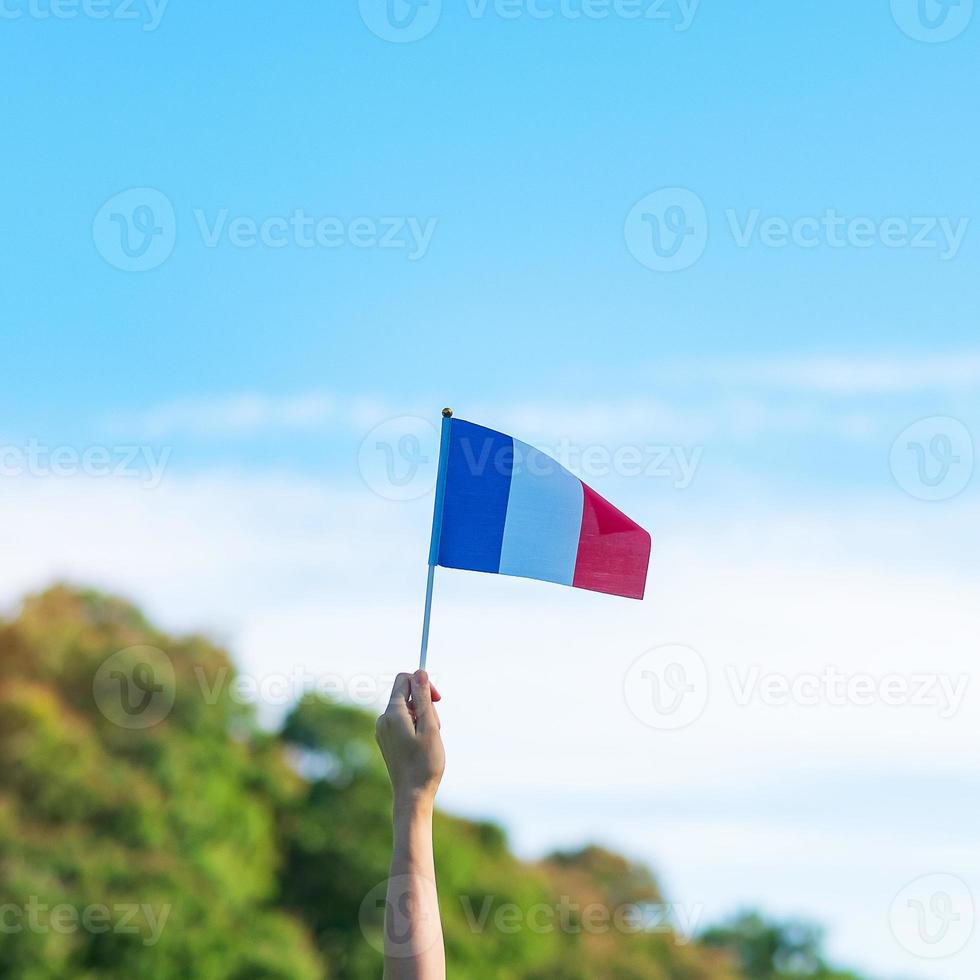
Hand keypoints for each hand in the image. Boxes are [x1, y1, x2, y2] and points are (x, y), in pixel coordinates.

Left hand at [376, 671, 444, 808]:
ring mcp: (383, 731)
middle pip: (406, 695)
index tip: (437, 700)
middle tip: (435, 728)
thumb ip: (424, 698)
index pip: (405, 680)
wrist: (412, 796)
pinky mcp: (386, 740)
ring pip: (406, 710)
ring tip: (429, 740)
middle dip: (425, 705)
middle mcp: (383, 719)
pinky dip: (415, 728)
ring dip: (422, 718)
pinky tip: (421, 746)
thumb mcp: (430, 727)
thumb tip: (420, 672)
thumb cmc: (424, 763)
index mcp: (392, 713)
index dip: (423, 684)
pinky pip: (402, 722)